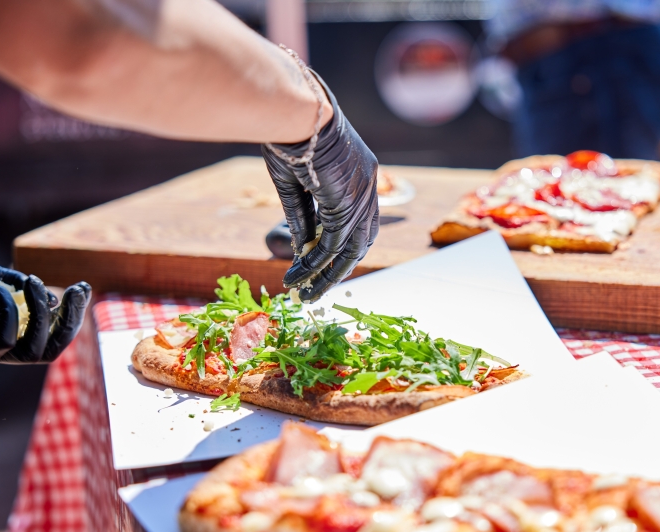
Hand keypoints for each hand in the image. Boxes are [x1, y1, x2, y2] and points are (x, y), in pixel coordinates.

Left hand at [0, 260, 91, 363]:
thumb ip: (24, 287)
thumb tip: (54, 302)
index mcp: (18, 337)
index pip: (58, 333)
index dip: (75, 312)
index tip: (83, 287)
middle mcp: (9, 352)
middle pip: (55, 348)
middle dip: (71, 318)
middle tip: (76, 289)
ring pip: (35, 349)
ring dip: (41, 312)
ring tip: (33, 281)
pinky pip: (6, 340)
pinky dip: (9, 312)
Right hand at [262, 72, 378, 302]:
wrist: (295, 109)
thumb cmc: (289, 132)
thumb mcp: (295, 181)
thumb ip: (303, 216)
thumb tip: (303, 251)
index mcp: (361, 173)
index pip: (360, 219)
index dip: (345, 245)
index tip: (325, 263)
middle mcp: (369, 185)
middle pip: (361, 240)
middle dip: (340, 268)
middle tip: (319, 287)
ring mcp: (362, 194)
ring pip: (350, 249)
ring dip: (328, 274)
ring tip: (307, 293)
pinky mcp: (348, 202)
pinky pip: (333, 243)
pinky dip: (316, 263)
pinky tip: (299, 275)